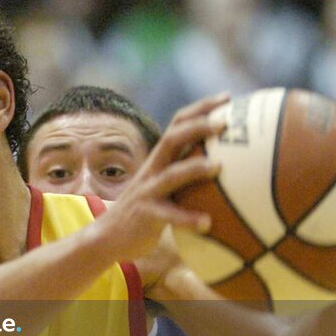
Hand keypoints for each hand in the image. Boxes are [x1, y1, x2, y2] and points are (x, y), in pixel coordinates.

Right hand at [96, 92, 227, 262]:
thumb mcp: (163, 189)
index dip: (201, 109)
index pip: (178, 124)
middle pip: (172, 139)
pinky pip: (170, 216)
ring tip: (218, 166)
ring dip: (194, 168)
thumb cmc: (146, 213)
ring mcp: (148, 192)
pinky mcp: (146, 215)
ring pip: (171, 175)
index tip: (228, 98)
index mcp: (159, 160)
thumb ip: (186, 178)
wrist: (107, 237)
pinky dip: (189, 219)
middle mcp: (152, 170)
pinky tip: (208, 223)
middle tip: (224, 124)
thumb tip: (227, 171)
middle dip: (198, 127)